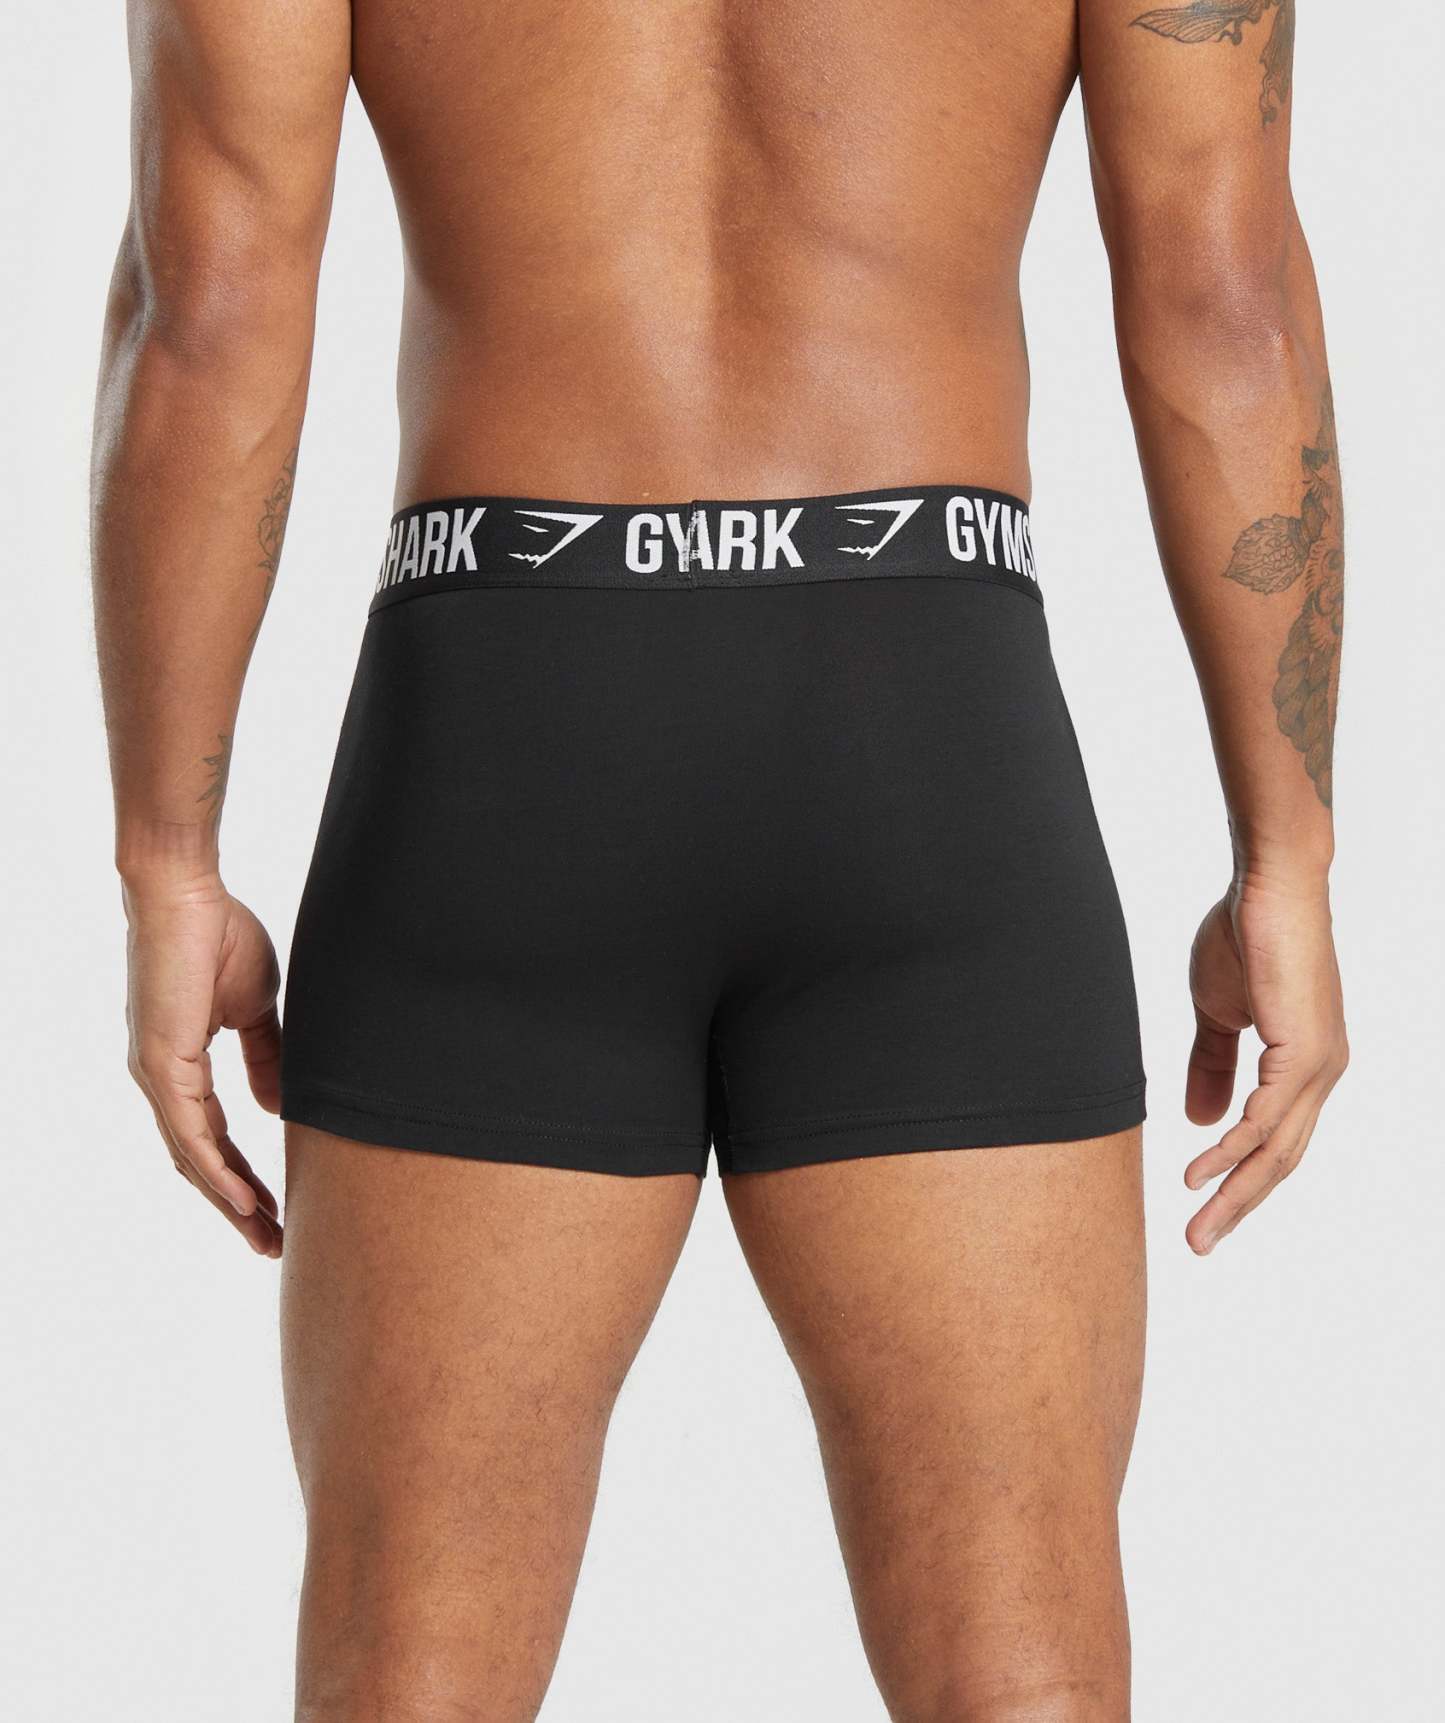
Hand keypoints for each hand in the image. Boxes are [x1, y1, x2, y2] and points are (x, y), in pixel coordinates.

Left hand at [124, 877, 283, 1255]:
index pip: (214, 1137)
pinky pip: (190, 1133)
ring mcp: (157, 1075)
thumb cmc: (219, 934)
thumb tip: (273, 1109)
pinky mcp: (161, 1064)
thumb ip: (266, 1057)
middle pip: (200, 1162)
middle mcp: (162, 1080)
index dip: (244, 1176)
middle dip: (238, 1206)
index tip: (277, 1208)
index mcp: (182, 1065)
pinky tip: (241, 1199)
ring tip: (264, 1235)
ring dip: (229, 1202)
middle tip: (272, 1242)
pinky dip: (216, 1171)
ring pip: (192, 1158)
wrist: (187, 893)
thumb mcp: (257, 1007)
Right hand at [1183, 875, 1347, 1253]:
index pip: (1273, 1142)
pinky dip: (1232, 1149)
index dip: (1238, 1181)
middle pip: (1279, 1160)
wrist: (1270, 886)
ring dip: (1233, 1193)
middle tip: (1197, 1243)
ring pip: (1275, 1150)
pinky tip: (1201, 1171)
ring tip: (1196, 1227)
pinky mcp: (1304, 1050)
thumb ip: (1211, 1064)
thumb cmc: (1246, 936)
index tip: (1201, 1211)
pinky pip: (1265, 1117)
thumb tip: (1199, 1121)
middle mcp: (1320, 1074)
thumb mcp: (1217, 1012)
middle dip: (1236, 1206)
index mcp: (1302, 1066)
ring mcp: (1317, 1065)